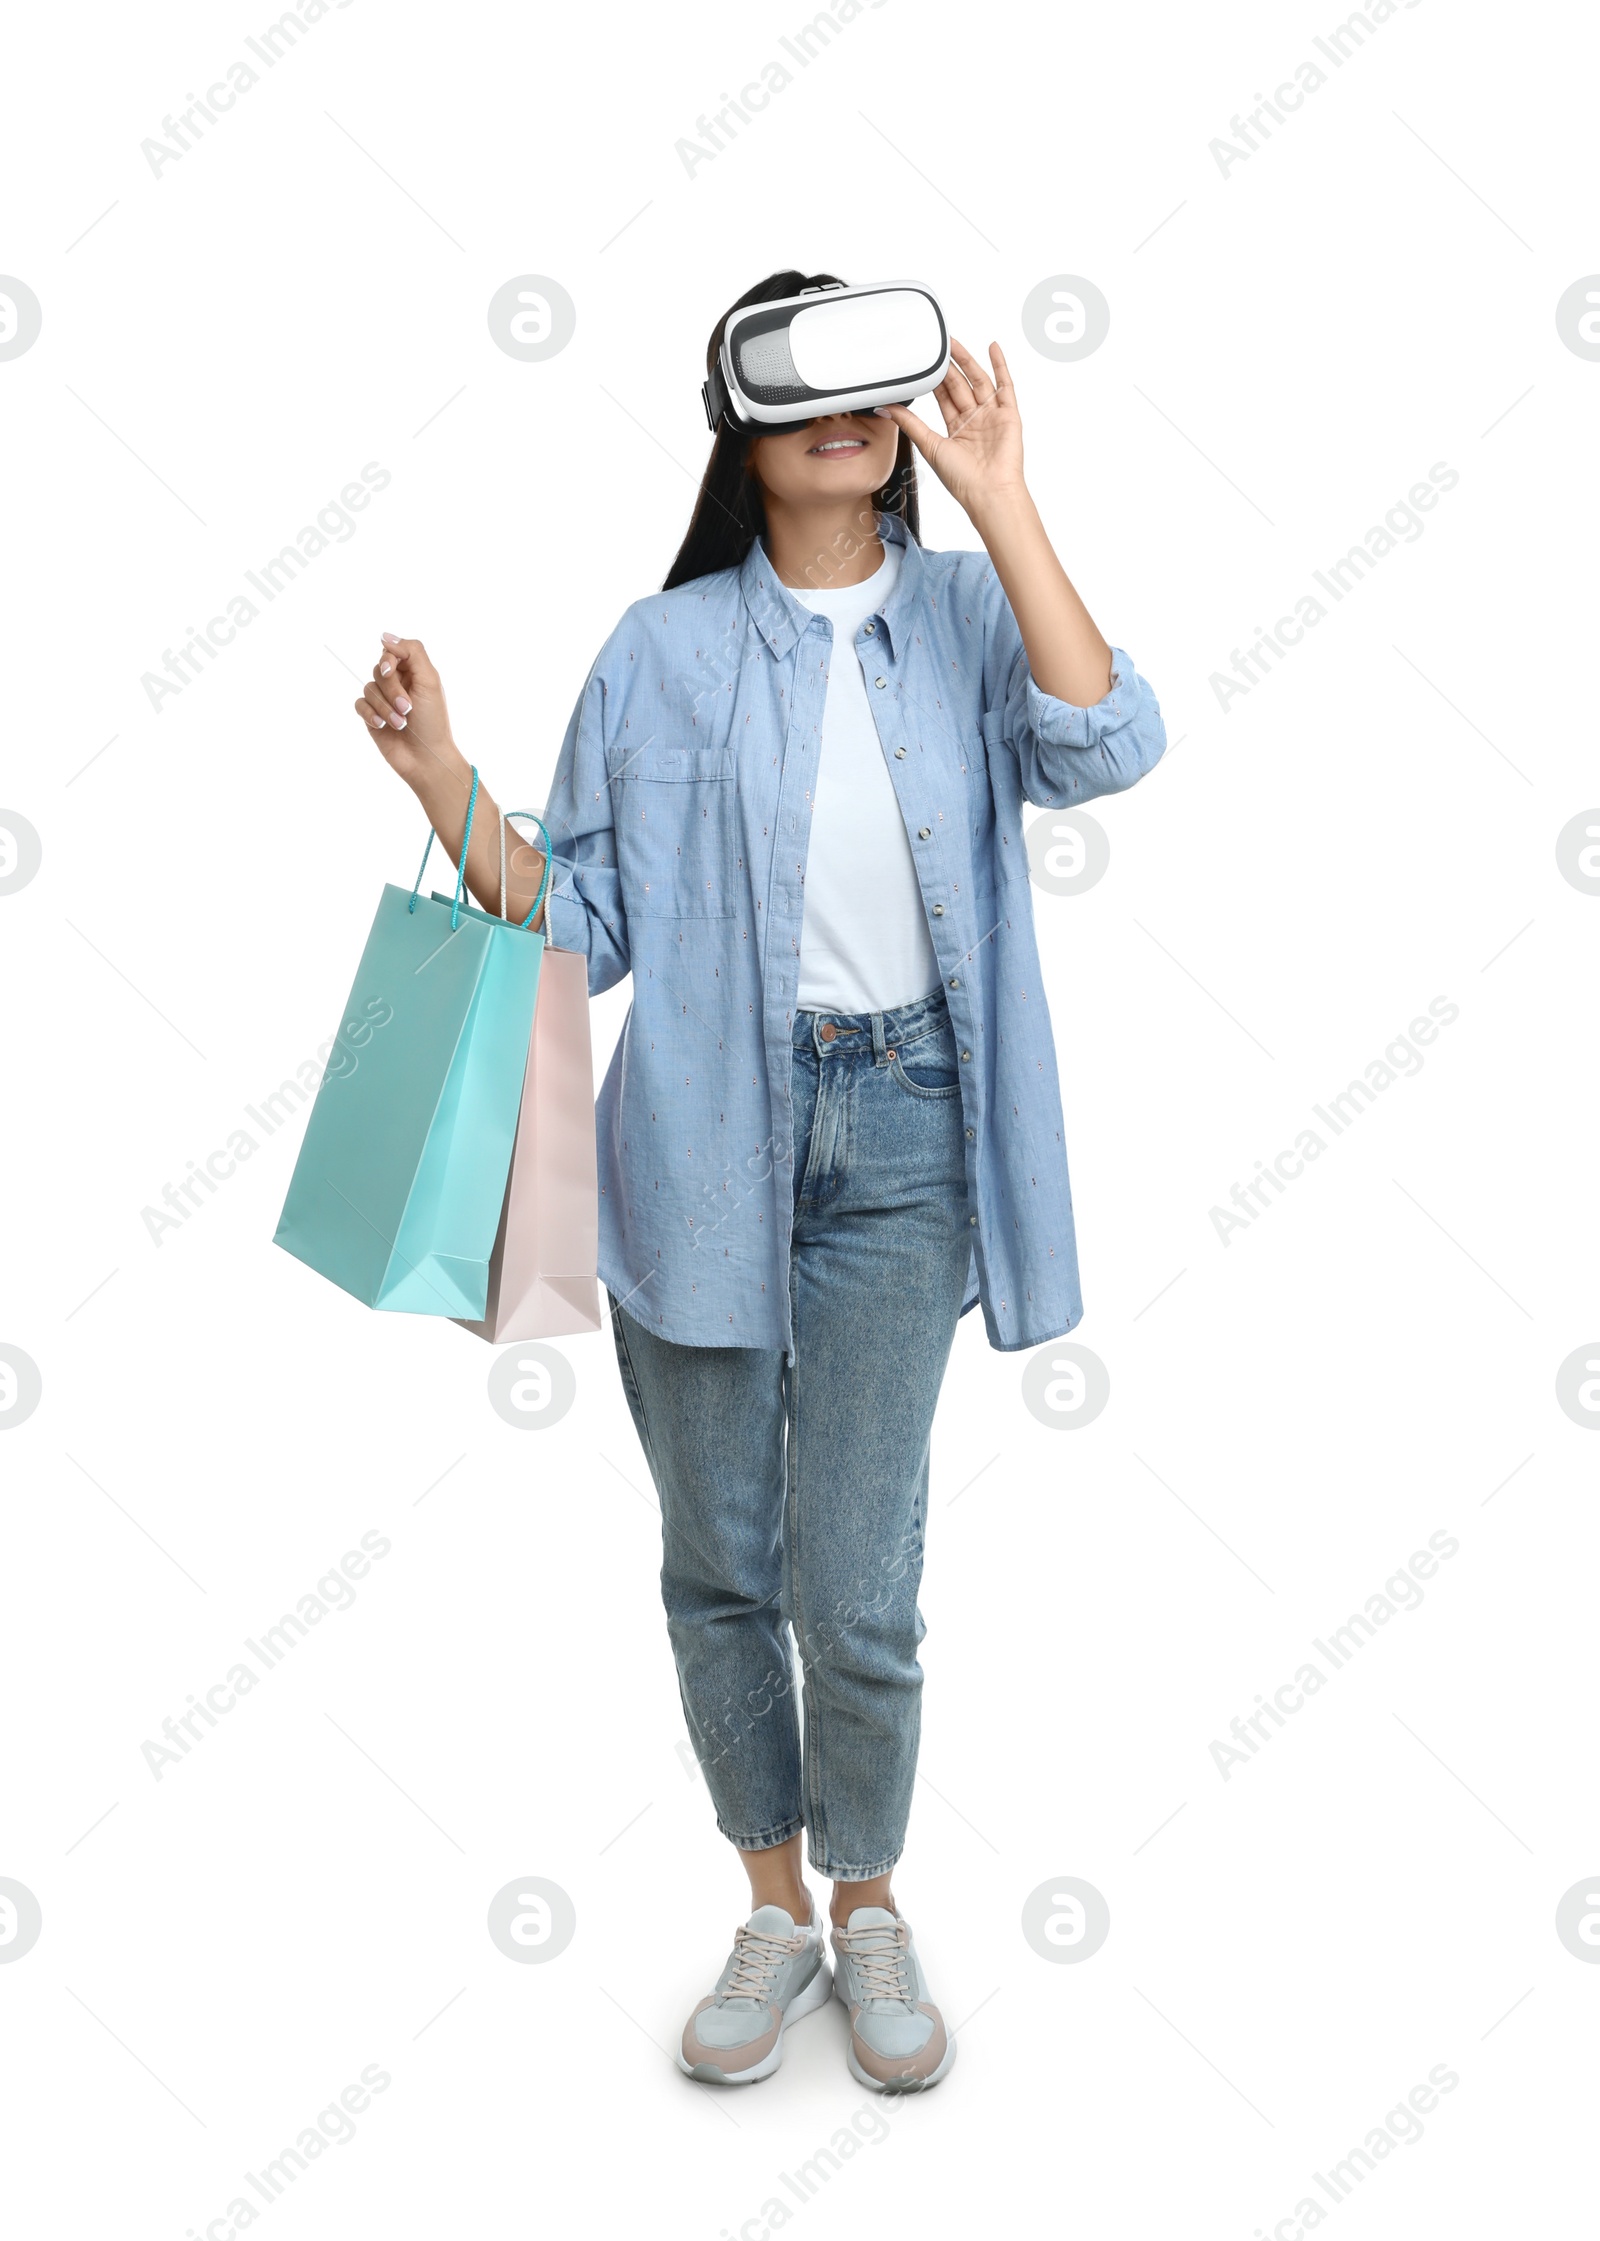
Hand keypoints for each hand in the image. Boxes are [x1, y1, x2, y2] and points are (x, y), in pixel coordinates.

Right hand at [354, 633, 463, 794]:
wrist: (426, 759)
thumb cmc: (433, 722)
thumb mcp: (429, 681)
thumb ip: (411, 652)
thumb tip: (384, 636)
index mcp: (414, 673)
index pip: (392, 651)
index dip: (389, 660)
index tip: (391, 672)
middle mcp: (398, 684)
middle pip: (379, 669)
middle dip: (391, 689)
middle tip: (408, 708)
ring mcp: (383, 700)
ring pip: (369, 688)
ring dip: (385, 707)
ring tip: (401, 723)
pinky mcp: (372, 716)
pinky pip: (360, 704)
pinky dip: (371, 714)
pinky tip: (384, 726)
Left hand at [878, 338, 1025, 520]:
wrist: (988, 492)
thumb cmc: (962, 479)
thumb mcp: (929, 446)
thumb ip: (910, 424)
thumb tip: (886, 408)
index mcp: (957, 429)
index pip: (944, 397)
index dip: (934, 379)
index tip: (924, 361)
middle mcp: (975, 421)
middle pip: (960, 385)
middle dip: (948, 365)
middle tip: (937, 344)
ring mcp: (992, 416)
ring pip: (979, 381)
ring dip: (967, 361)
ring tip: (954, 342)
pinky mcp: (1009, 415)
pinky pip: (1006, 386)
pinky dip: (1001, 366)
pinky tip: (993, 348)